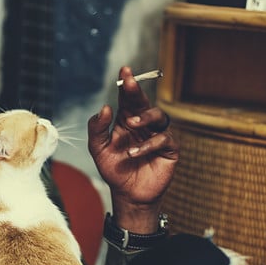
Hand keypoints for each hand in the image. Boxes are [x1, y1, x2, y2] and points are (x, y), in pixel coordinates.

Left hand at [87, 67, 178, 231]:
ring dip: (145, 117)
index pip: (128, 98)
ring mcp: (157, 135)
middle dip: (137, 90)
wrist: (127, 194)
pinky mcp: (169, 149)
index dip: (127, 84)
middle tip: (129, 82)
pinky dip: (148, 144)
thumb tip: (105, 108)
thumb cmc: (114, 169)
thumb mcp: (98, 149)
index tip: (125, 70)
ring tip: (131, 125)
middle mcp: (144, 124)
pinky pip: (163, 139)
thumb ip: (97, 129)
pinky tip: (134, 153)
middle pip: (144, 102)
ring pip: (159, 116)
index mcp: (126, 120)